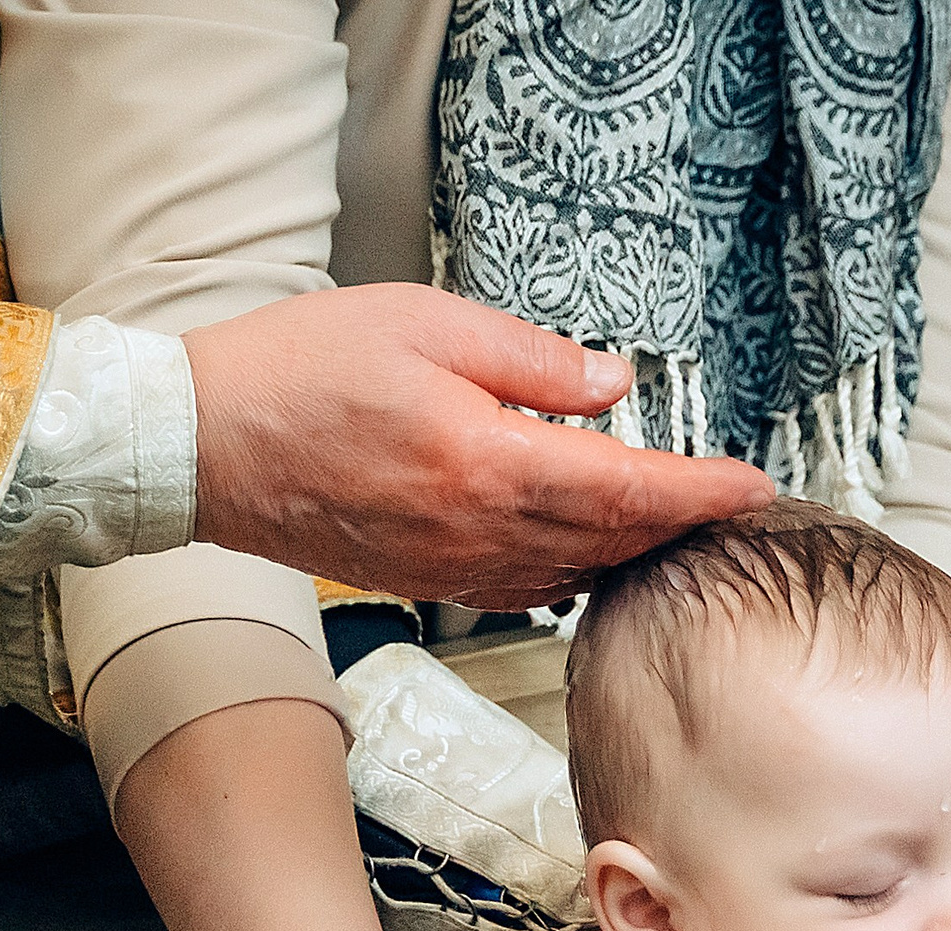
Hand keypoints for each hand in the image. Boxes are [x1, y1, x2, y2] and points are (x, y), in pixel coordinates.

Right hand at [183, 283, 772, 606]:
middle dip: (679, 525)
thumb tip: (613, 385)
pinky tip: (584, 553)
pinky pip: (522, 586)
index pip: (628, 489)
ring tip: (672, 525)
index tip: (749, 487)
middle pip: (612, 541)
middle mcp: (476, 531)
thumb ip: (534, 360)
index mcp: (486, 463)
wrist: (201, 443)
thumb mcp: (428, 323)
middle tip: (726, 503)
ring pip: (573, 570)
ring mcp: (450, 566)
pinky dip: (570, 569)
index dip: (701, 492)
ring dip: (629, 551)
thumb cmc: (295, 373)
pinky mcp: (424, 579)